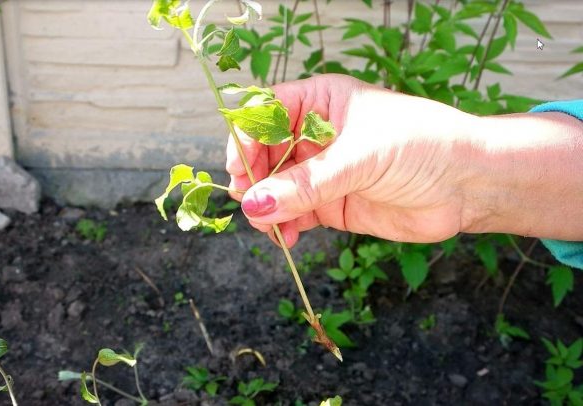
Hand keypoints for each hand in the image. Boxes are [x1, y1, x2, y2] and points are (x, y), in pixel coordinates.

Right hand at [226, 74, 476, 246]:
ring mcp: (322, 172)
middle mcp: (316, 136)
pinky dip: (284, 226)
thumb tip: (255, 203)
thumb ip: (308, 183)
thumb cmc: (422, 146)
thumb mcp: (361, 156)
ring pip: (275, 188)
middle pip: (263, 153)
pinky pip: (294, 215)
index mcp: (321, 103)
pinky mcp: (331, 205)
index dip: (248, 138)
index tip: (241, 167)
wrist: (468, 185)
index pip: (266, 113)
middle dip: (253, 177)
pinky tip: (286, 235)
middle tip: (250, 200)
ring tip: (269, 225)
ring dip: (266, 206)